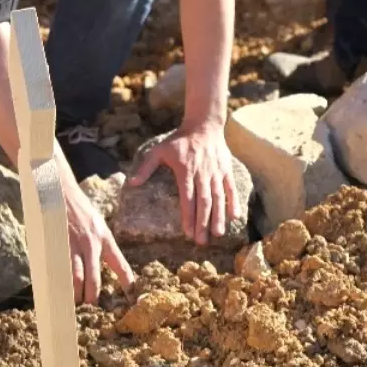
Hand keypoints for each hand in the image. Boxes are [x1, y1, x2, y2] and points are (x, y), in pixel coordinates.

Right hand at [60, 166, 134, 304]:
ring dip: (75, 292)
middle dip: (93, 294)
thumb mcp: (97, 223)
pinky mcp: (57, 244)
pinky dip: (59, 282)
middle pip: (94, 277)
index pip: (119, 264)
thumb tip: (99, 262)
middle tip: (92, 306)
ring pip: (76, 276)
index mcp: (105, 238)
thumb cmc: (79, 208)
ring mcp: (74, 245)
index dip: (126, 280)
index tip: (131, 294)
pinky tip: (58, 290)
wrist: (61, 190)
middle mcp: (92, 243)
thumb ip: (99, 242)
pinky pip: (59, 269)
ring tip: (75, 302)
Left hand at [129, 122, 242, 245]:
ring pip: (219, 198)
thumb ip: (146, 168)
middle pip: (204, 202)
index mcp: (186, 171)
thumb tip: (130, 183)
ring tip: (218, 234)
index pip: (187, 198)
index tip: (188, 233)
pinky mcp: (226, 171)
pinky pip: (231, 188)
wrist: (204, 125)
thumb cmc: (179, 140)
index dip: (189, 216)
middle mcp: (202, 174)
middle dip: (203, 223)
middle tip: (201, 241)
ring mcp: (216, 173)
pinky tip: (235, 217)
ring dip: (218, 217)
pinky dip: (234, 202)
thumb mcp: (158, 150)